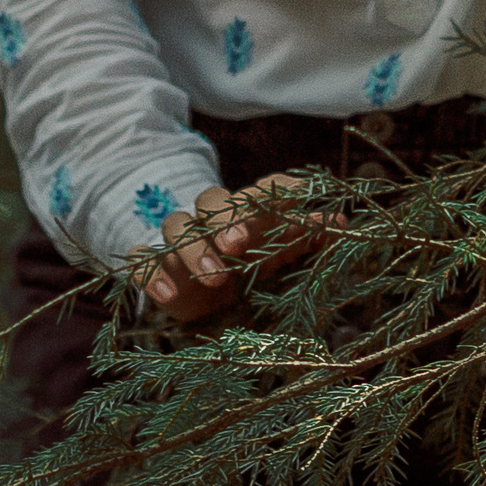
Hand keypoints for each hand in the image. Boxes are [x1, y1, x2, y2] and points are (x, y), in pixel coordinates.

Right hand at [133, 172, 334, 321]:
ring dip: (194, 249)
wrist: (203, 297)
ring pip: (176, 225)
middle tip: (239, 244)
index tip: (300, 193)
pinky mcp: (157, 268)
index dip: (276, 189)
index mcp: (245, 214)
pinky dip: (152, 274)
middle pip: (210, 200)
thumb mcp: (278, 255)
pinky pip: (142, 260)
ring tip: (216, 278)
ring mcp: (180, 244)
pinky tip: (170, 296)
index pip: (258, 189)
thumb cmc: (250, 268)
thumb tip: (343, 224)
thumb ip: (306, 238)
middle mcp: (211, 221)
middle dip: (225, 219)